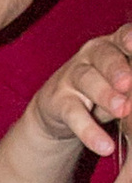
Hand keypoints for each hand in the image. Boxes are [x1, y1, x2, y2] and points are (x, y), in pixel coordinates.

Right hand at [32, 27, 131, 155]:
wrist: (62, 111)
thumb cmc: (107, 91)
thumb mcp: (126, 84)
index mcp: (115, 46)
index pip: (124, 37)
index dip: (129, 39)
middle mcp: (92, 55)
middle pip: (105, 57)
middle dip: (118, 70)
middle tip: (128, 84)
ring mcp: (72, 76)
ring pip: (88, 81)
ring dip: (105, 95)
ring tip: (121, 111)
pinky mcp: (57, 101)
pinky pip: (74, 115)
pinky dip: (89, 131)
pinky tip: (105, 145)